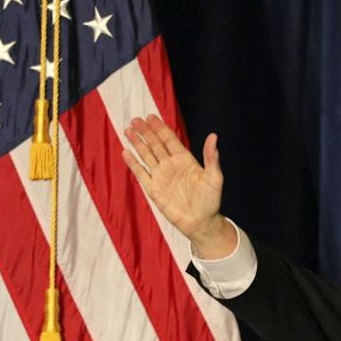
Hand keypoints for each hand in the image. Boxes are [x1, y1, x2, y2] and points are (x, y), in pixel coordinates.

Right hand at [122, 114, 234, 257]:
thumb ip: (211, 158)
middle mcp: (171, 166)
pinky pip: (141, 173)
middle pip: (155, 145)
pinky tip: (126, 152)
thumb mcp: (214, 178)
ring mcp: (161, 176)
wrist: (200, 223)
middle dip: (146, 132)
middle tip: (135, 119)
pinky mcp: (153, 189)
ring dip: (137, 143)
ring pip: (146, 155)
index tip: (151, 117)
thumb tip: (213, 136)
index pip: (170, 140)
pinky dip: (133, 163)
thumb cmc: (211, 201)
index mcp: (185, 160)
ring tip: (128, 130)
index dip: (160, 128)